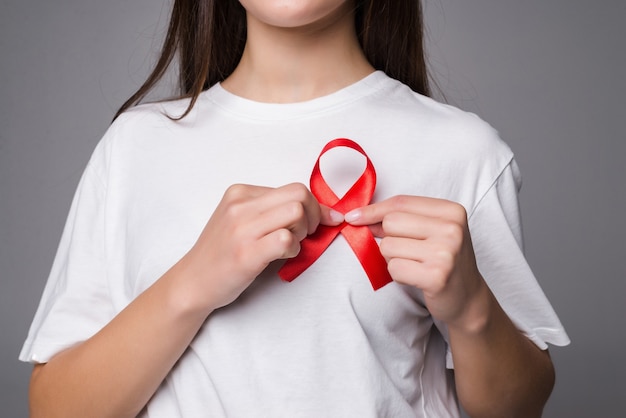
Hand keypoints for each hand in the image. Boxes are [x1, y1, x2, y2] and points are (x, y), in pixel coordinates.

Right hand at [179, 183, 342, 311]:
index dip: (314, 205)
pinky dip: (293, 249)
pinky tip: (281, 257)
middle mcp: (240, 206)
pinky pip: (286, 240)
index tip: (323, 220)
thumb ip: (271, 210)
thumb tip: (320, 210)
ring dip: (303, 232)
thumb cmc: (222, 253)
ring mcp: (242, 229)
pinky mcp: (246, 253)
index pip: (293, 188)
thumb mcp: (241, 220)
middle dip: (314, 215)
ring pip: (296, 212)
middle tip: (305, 233)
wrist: (193, 282)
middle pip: (299, 194)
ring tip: (290, 245)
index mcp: (240, 193)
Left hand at [345, 195, 485, 327]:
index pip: (400, 202)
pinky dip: (398, 275)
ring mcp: (445, 252)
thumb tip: (358, 216)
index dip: (373, 210)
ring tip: (415, 265)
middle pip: (391, 222)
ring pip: (388, 246)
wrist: (468, 298)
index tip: (353, 216)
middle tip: (408, 252)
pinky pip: (393, 268)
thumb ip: (400, 219)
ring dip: (393, 259)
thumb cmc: (443, 260)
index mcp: (451, 211)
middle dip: (389, 238)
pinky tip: (416, 278)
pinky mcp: (437, 276)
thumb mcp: (430, 231)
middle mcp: (452, 228)